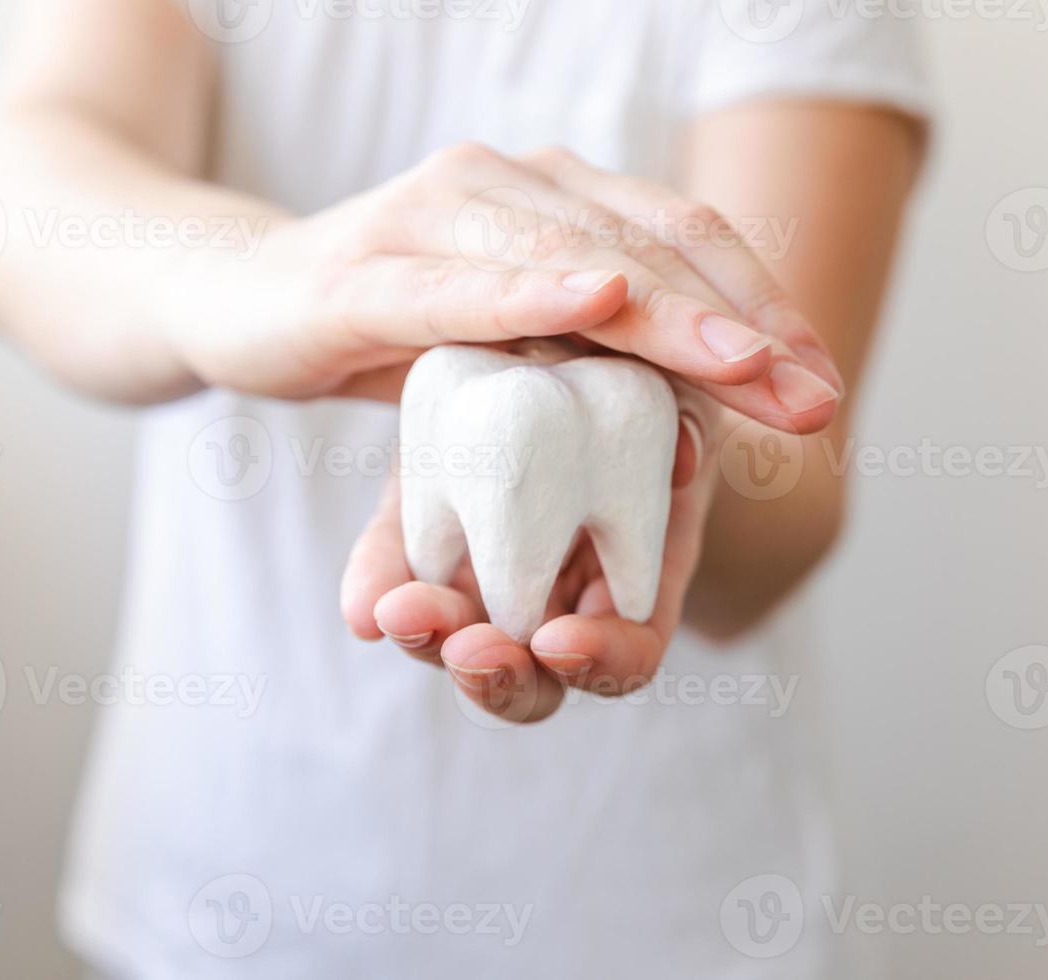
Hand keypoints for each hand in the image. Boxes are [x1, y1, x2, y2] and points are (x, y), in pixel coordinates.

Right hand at [172, 144, 841, 432]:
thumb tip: (708, 410)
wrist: (236, 302)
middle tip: (812, 397)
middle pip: (652, 249)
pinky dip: (530, 291)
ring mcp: (434, 217)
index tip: (822, 383)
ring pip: (571, 260)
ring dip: (667, 316)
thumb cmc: (389, 327)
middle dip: (744, 328)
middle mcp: (507, 186)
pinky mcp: (365, 272)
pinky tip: (598, 299)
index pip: (685, 244)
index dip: (764, 308)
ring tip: (747, 366)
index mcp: (556, 202)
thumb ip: (592, 354)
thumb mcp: (512, 346)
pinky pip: (458, 285)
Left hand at [339, 387, 726, 722]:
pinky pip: (397, 573)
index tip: (558, 638)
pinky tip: (360, 603)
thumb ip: (687, 416)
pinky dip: (377, 587)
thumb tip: (684, 462)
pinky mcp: (423, 528)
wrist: (547, 329)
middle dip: (502, 677)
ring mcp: (488, 567)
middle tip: (470, 650)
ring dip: (431, 639)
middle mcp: (561, 588)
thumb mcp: (671, 386)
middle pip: (536, 675)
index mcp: (639, 569)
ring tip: (399, 612)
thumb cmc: (639, 361)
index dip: (602, 660)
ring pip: (460, 640)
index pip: (629, 651)